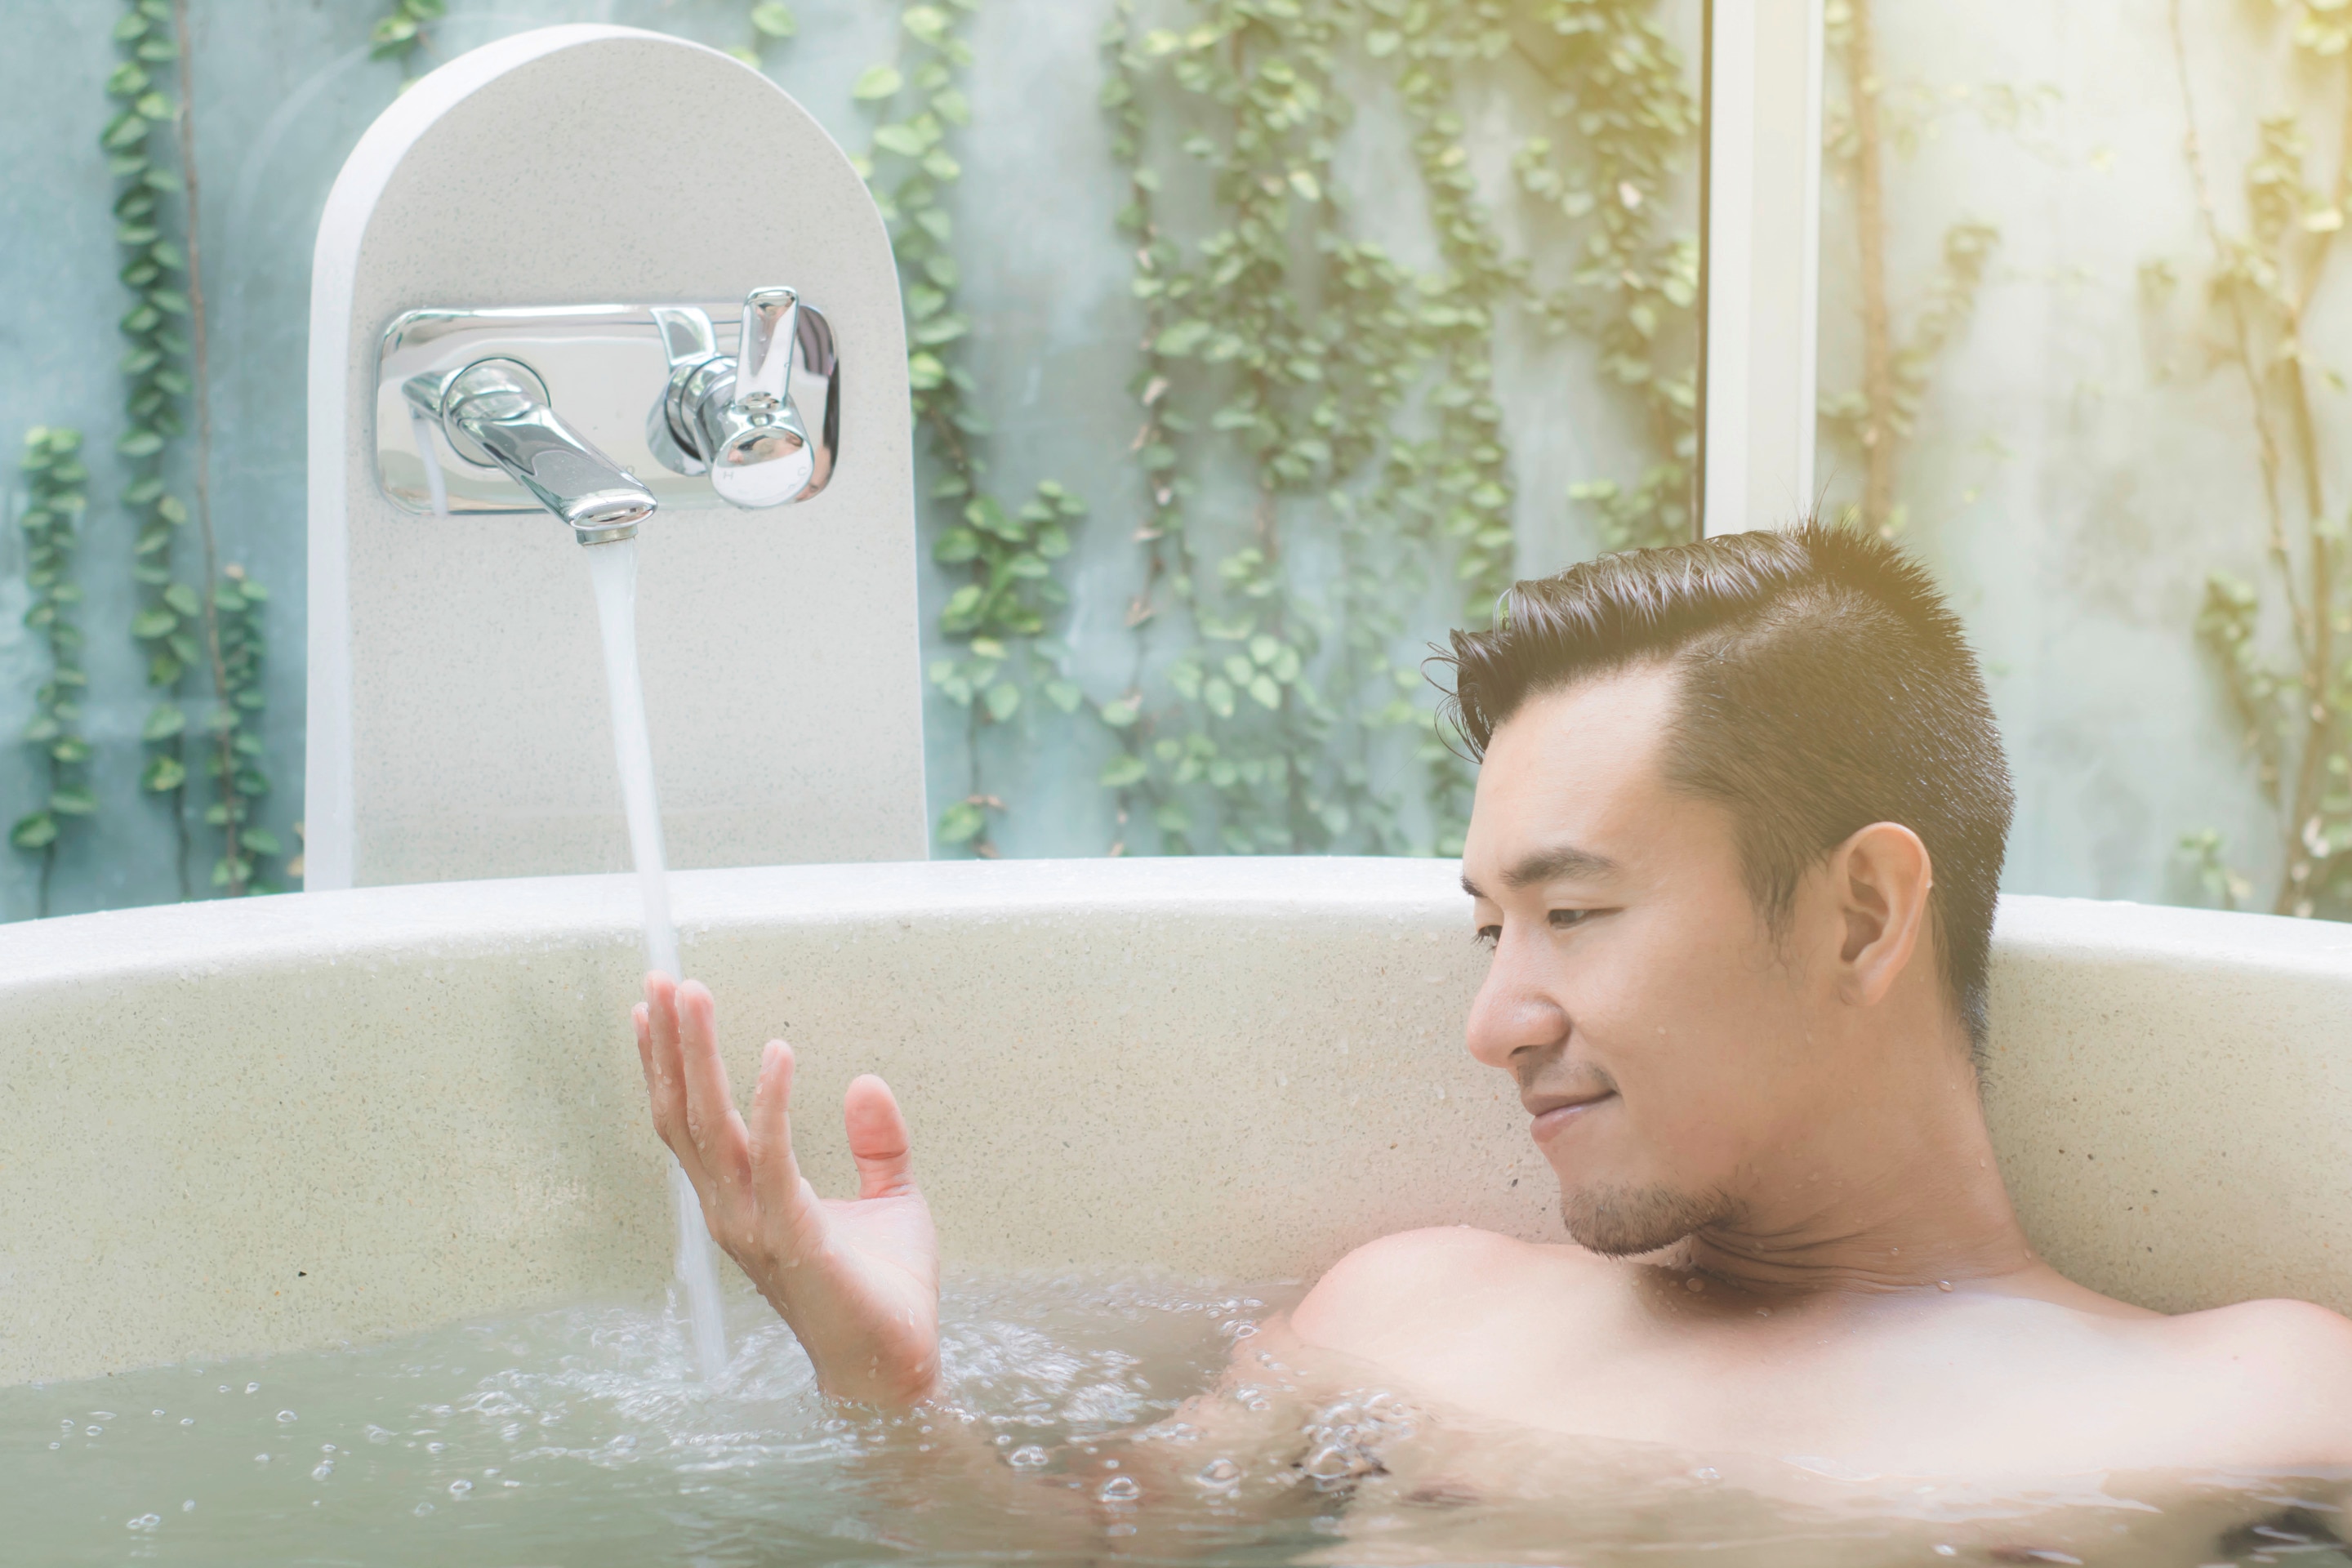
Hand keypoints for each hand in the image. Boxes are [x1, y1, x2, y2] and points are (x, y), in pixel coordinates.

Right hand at [634, 973, 939, 1405]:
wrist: (896, 1368)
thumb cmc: (885, 1292)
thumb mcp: (889, 1200)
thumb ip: (877, 1143)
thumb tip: (867, 1081)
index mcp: (745, 1200)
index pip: (692, 1122)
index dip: (670, 1064)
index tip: (657, 1005)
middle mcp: (734, 1211)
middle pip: (687, 1114)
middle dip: (674, 1044)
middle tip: (663, 977)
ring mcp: (756, 1226)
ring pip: (712, 1129)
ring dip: (702, 1058)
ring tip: (696, 997)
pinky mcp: (795, 1237)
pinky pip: (775, 1159)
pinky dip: (772, 1103)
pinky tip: (778, 1052)